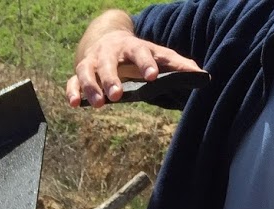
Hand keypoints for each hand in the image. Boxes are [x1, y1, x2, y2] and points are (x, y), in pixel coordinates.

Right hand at [68, 32, 203, 107]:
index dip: (146, 64)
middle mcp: (109, 52)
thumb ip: (176, 65)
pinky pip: (72, 81)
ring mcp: (92, 61)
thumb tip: (202, 75)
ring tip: (99, 104)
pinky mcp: (80, 72)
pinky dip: (72, 92)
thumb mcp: (156, 55)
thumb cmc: (137, 53)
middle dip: (111, 78)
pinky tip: (75, 105)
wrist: (107, 39)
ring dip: (91, 87)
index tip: (153, 76)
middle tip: (117, 95)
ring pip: (87, 71)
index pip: (140, 52)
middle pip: (108, 63)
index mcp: (131, 46)